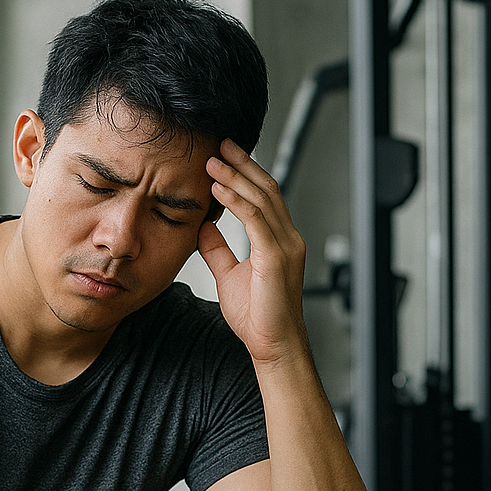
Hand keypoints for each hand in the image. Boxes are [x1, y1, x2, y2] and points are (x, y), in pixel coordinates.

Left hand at [197, 139, 309, 366]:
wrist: (274, 346)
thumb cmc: (258, 318)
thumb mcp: (229, 275)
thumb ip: (218, 249)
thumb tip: (203, 225)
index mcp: (279, 241)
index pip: (264, 197)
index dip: (245, 173)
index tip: (224, 156)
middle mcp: (287, 239)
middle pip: (266, 189)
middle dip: (242, 164)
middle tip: (219, 144)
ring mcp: (286, 246)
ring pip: (261, 199)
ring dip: (235, 177)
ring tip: (212, 161)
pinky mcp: (276, 257)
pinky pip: (255, 220)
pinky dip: (236, 201)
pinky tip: (219, 188)